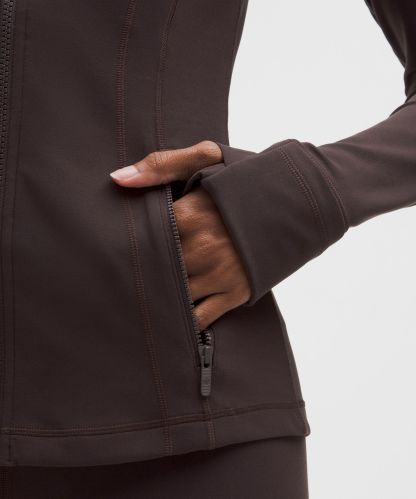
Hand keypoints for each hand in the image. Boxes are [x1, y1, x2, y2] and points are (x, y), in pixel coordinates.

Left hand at [110, 140, 250, 329]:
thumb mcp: (209, 157)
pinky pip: (200, 317)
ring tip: (141, 293)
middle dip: (142, 270)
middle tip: (119, 275)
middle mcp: (203, 249)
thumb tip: (118, 180)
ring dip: (159, 295)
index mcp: (191, 216)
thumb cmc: (249, 179)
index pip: (145, 237)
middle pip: (156, 269)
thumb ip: (162, 165)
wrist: (299, 200)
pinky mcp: (236, 292)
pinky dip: (184, 320)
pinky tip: (171, 315)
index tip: (118, 244)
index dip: (130, 242)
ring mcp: (220, 274)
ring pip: (174, 295)